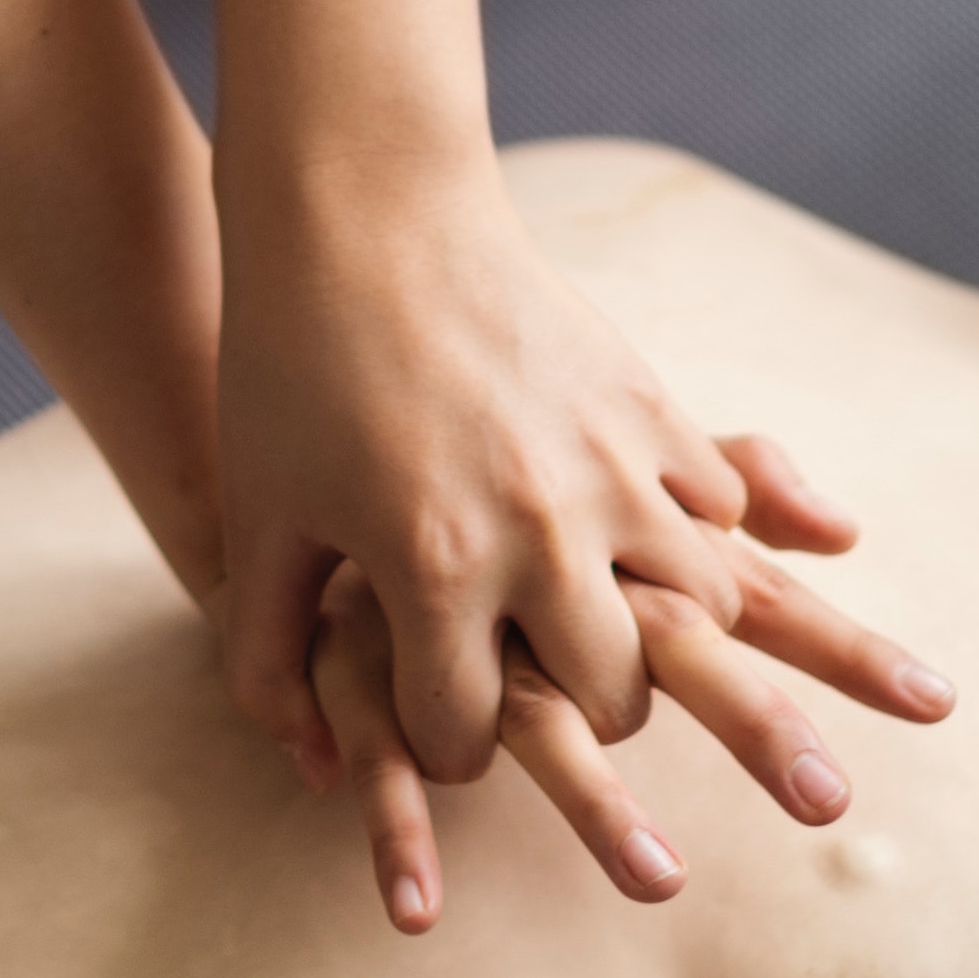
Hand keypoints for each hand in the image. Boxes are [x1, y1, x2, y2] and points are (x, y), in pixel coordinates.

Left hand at [214, 166, 922, 806]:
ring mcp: (610, 468)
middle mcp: (539, 533)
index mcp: (432, 570)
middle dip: (572, 712)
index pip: (468, 736)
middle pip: (610, 700)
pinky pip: (719, 512)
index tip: (431, 706)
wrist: (366, 214)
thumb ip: (268, 655)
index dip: (441, 742)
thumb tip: (307, 763)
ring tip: (605, 616)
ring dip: (654, 633)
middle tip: (533, 672)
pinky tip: (636, 527)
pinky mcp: (650, 408)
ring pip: (699, 617)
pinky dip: (693, 536)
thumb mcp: (259, 517)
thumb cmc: (290, 369)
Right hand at [305, 448, 955, 932]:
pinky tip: (419, 911)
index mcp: (626, 536)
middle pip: (682, 663)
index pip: (761, 601)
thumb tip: (847, 527)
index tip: (943, 700)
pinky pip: (389, 746)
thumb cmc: (481, 403)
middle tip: (836, 799)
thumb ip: (735, 475)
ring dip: (603, 808)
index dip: (848, 653)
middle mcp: (559, 572)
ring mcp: (466, 614)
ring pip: (544, 722)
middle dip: (762, 729)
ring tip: (665, 881)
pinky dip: (403, 832)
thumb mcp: (615, 427)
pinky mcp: (371, 647)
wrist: (328, 341)